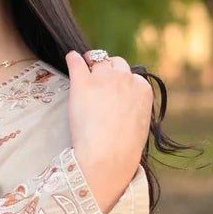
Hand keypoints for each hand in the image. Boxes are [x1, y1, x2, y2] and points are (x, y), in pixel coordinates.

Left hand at [65, 51, 152, 213]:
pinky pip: (76, 61)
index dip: (120, 82)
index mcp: (142, 88)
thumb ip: (134, 110)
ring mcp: (103, 78)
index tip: (113, 89)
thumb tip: (126, 111)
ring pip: (97, 59)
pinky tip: (71, 59)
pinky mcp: (82, 82)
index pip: (131, 76)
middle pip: (116, 63)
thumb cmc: (124, 148)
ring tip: (83, 64)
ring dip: (91, 61)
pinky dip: (73, 59)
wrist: (108, 154)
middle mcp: (125, 78)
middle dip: (108, 68)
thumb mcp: (139, 126)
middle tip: (98, 76)